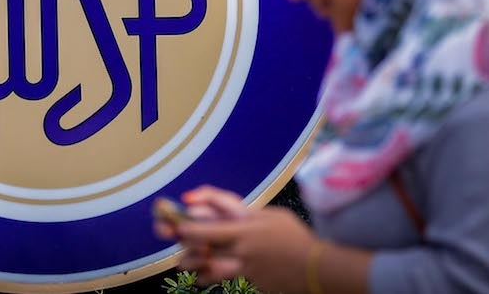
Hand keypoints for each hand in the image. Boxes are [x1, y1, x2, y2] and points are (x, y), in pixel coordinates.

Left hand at [172, 186, 318, 292]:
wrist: (316, 268)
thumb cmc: (294, 237)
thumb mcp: (272, 215)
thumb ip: (246, 212)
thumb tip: (223, 208)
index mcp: (247, 228)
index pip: (212, 227)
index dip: (191, 226)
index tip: (178, 221)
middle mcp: (242, 248)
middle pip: (206, 245)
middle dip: (185, 241)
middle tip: (172, 235)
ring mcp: (246, 266)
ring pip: (212, 266)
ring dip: (195, 263)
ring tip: (181, 262)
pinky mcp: (250, 280)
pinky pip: (225, 277)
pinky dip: (210, 276)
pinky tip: (201, 276)